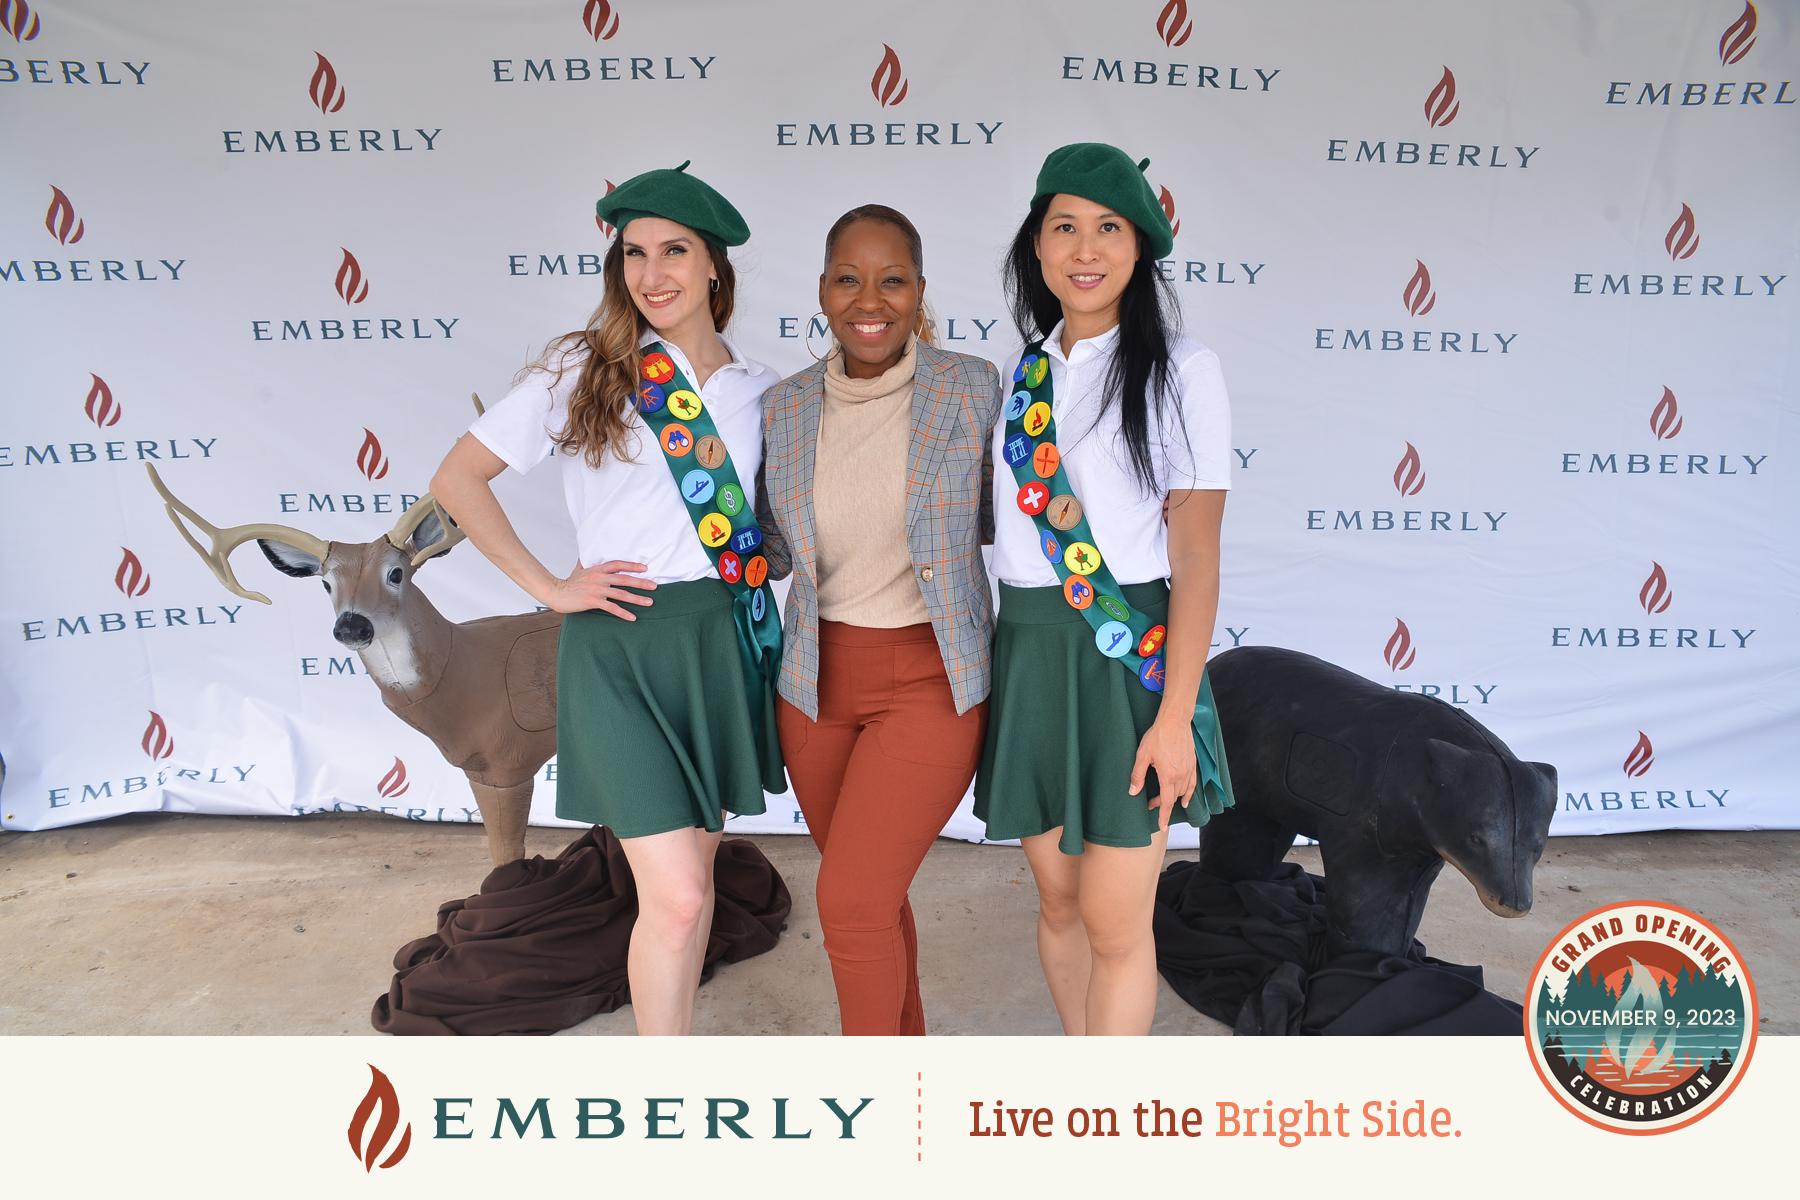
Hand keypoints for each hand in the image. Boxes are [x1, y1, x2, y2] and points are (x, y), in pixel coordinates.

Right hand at [539, 560, 656, 618]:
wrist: (556, 592)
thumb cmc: (569, 582)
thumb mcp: (579, 569)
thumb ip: (587, 563)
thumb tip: (587, 555)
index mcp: (598, 569)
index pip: (618, 564)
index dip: (632, 565)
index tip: (645, 568)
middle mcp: (599, 578)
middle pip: (625, 579)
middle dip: (641, 582)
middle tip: (654, 586)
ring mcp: (597, 590)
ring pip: (621, 594)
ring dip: (637, 598)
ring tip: (650, 602)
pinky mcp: (593, 601)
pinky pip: (612, 608)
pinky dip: (624, 613)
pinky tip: (633, 617)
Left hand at [1128, 713, 1196, 830]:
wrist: (1175, 721)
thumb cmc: (1158, 736)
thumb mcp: (1142, 755)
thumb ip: (1138, 775)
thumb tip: (1133, 792)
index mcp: (1168, 776)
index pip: (1167, 802)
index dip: (1164, 816)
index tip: (1162, 827)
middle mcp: (1181, 776)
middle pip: (1174, 797)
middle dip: (1163, 804)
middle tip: (1151, 803)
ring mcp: (1189, 770)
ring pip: (1183, 792)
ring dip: (1173, 798)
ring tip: (1163, 799)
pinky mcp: (1193, 764)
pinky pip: (1193, 784)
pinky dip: (1189, 793)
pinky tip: (1186, 799)